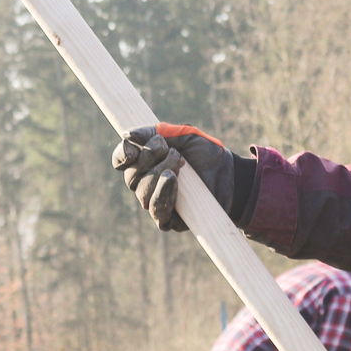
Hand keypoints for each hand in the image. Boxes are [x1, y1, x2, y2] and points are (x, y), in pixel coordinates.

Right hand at [113, 124, 249, 230]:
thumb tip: (127, 134)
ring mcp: (156, 202)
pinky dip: (162, 193)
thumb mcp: (184, 134)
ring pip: (142, 193)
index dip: (122, 154)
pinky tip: (172, 179)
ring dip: (160, 174)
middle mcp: (146, 184)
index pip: (121, 160)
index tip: (133, 148)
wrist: (230, 174)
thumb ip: (157, 130)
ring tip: (181, 164)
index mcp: (145, 163)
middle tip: (174, 151)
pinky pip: (157, 210)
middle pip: (131, 176)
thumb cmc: (205, 153)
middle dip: (150, 159)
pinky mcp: (169, 220)